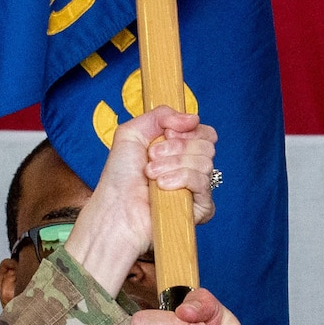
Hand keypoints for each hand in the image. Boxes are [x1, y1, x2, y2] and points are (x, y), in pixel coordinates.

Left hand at [66, 107, 216, 295]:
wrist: (116, 209)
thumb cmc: (120, 178)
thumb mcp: (132, 133)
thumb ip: (161, 115)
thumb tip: (194, 118)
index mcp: (179, 150)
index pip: (204, 132)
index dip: (186, 131)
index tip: (165, 135)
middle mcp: (190, 167)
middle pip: (207, 145)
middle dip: (176, 148)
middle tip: (152, 157)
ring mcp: (196, 189)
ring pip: (205, 162)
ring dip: (173, 164)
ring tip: (151, 175)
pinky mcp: (200, 208)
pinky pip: (204, 183)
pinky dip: (181, 179)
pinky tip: (162, 187)